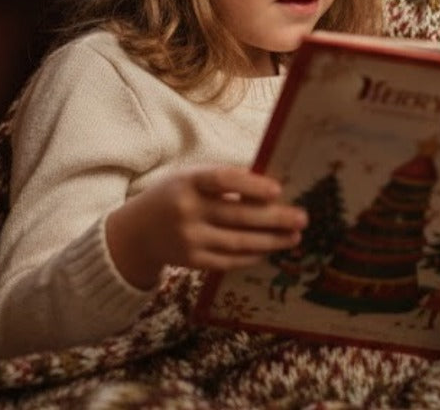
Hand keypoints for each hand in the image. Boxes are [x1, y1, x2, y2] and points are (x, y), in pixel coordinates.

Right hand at [105, 165, 307, 289]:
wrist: (137, 232)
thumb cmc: (175, 194)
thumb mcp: (191, 177)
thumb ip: (223, 179)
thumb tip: (269, 185)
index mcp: (188, 181)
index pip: (222, 180)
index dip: (250, 185)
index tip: (277, 190)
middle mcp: (187, 211)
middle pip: (237, 215)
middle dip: (274, 218)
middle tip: (302, 218)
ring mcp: (189, 240)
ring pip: (237, 242)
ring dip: (271, 240)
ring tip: (294, 237)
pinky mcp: (192, 262)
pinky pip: (228, 260)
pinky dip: (252, 255)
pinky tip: (270, 250)